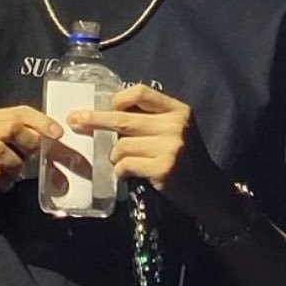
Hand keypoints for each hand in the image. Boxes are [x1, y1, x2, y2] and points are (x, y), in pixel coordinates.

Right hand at [0, 106, 64, 195]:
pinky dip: (4, 181)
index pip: (20, 112)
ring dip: (16, 165)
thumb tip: (47, 143)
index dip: (42, 121)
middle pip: (13, 128)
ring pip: (4, 151)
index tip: (58, 133)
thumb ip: (16, 135)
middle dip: (30, 143)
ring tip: (15, 173)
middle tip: (32, 156)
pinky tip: (4, 185)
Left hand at [67, 84, 235, 221]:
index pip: (141, 93)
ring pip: (121, 145)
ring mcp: (170, 147)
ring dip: (114, 156)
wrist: (212, 193)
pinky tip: (126, 174)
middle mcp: (175, 125)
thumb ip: (151, 120)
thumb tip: (108, 112)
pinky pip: (125, 165)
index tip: (105, 105)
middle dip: (94, 120)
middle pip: (122, 118)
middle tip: (74, 120)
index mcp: (178, 110)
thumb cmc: (187, 160)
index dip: (118, 98)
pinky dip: (120, 171)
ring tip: (121, 162)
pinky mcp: (163, 168)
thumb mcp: (177, 131)